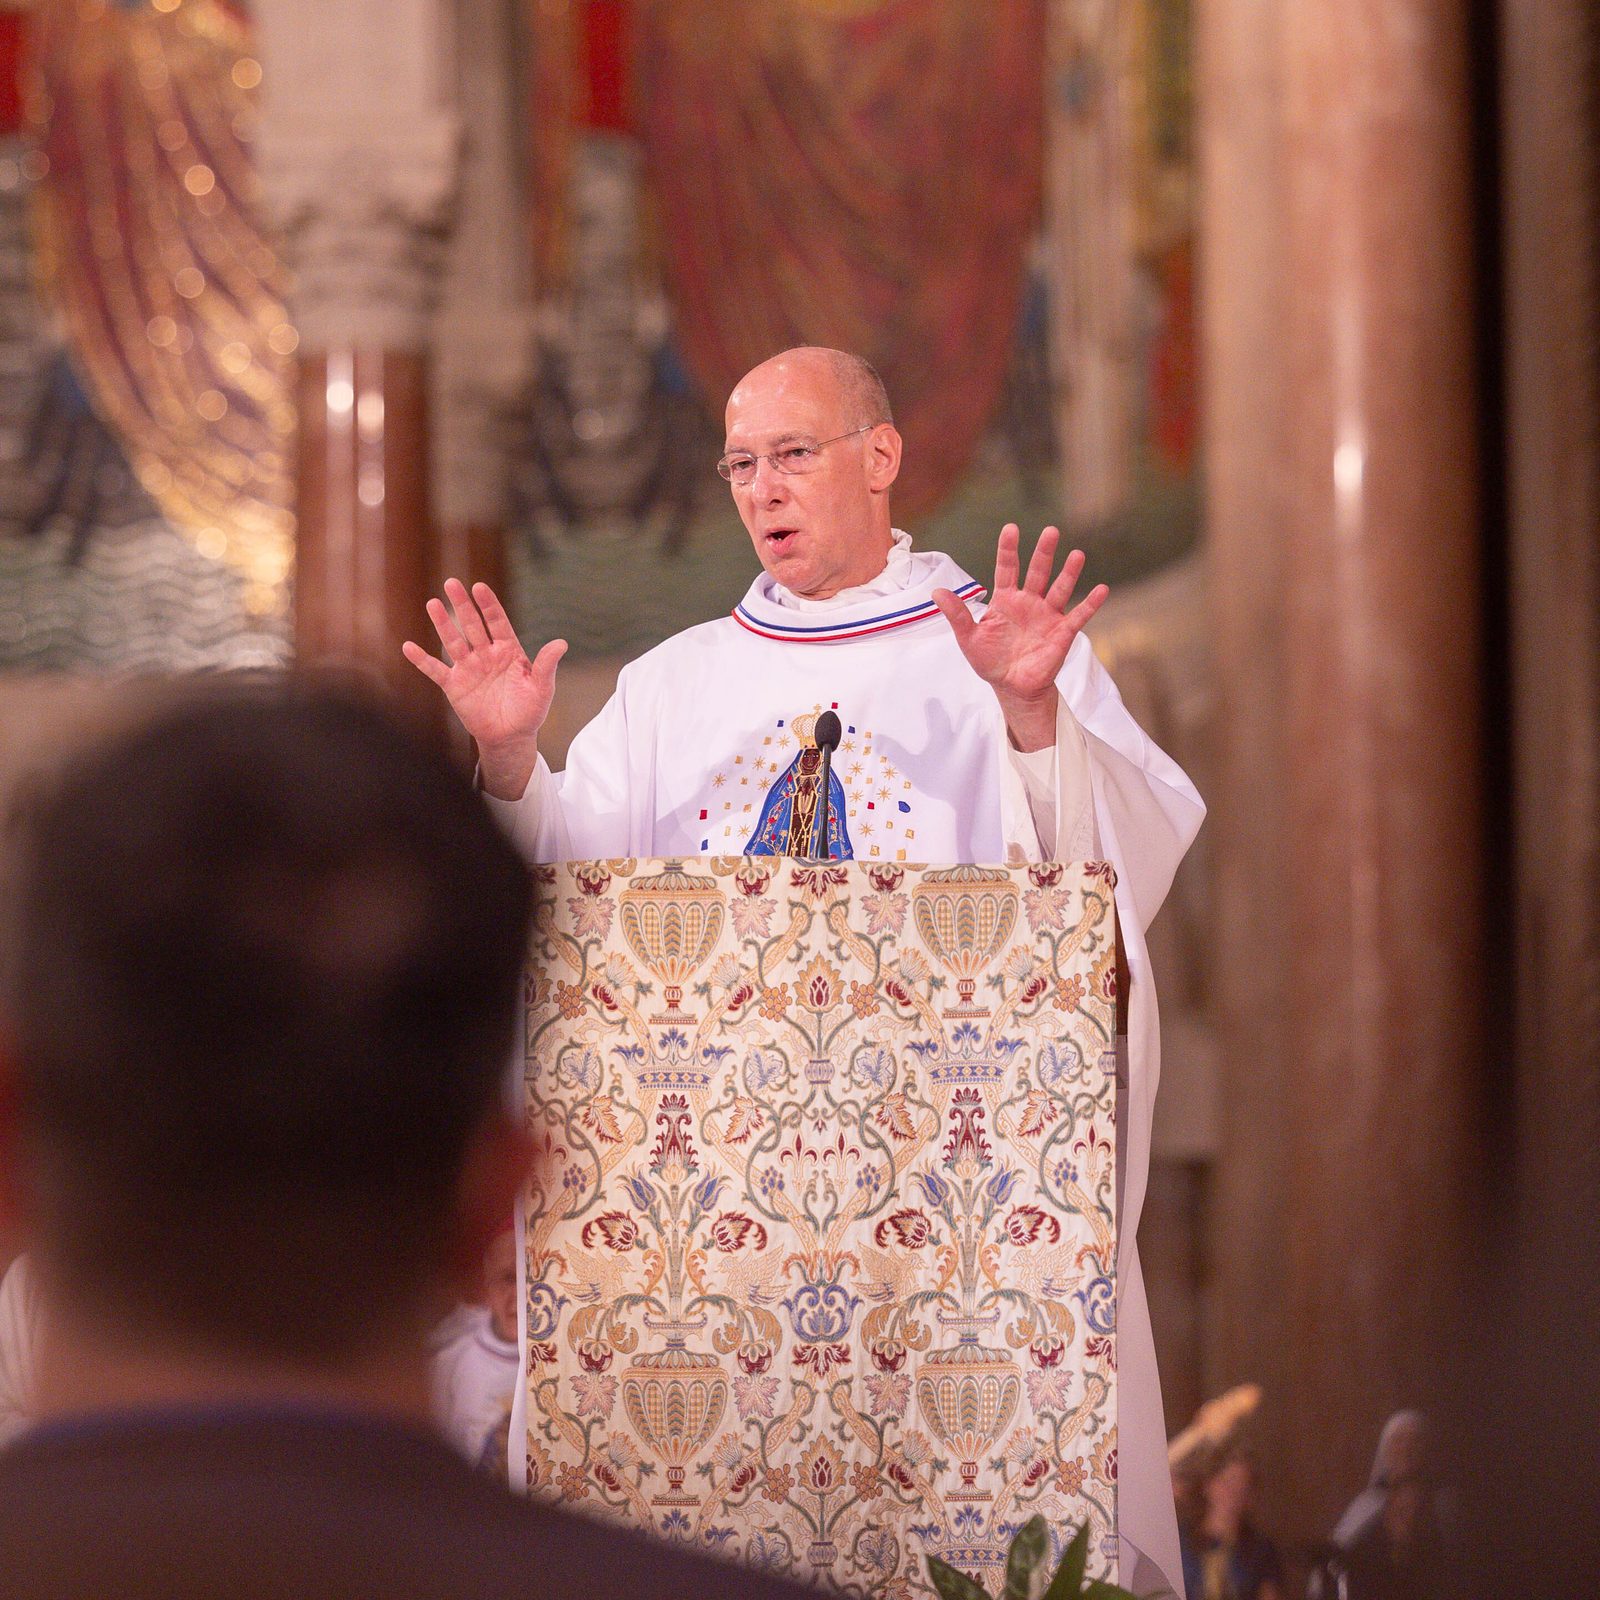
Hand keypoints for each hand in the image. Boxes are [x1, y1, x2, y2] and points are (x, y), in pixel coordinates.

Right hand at [402, 578, 566, 798]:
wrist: (510, 737)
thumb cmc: (529, 711)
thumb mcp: (542, 688)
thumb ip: (546, 665)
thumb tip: (562, 643)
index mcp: (508, 650)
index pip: (497, 622)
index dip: (489, 605)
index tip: (480, 587)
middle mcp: (486, 654)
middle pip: (472, 625)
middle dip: (463, 605)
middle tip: (451, 583)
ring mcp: (469, 668)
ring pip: (453, 642)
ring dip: (443, 624)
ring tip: (433, 604)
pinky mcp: (454, 686)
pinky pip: (435, 670)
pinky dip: (422, 660)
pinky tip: (409, 647)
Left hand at [931, 524, 1107, 751]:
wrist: (1012, 687)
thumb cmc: (990, 661)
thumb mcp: (969, 639)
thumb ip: (957, 615)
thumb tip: (936, 592)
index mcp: (1006, 600)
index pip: (1007, 568)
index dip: (1008, 549)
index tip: (1011, 528)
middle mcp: (1029, 602)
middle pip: (1038, 572)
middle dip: (1044, 553)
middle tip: (1051, 531)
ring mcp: (1047, 616)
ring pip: (1060, 589)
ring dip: (1069, 573)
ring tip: (1077, 554)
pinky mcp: (1062, 633)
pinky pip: (1078, 616)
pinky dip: (1090, 604)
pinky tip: (1101, 589)